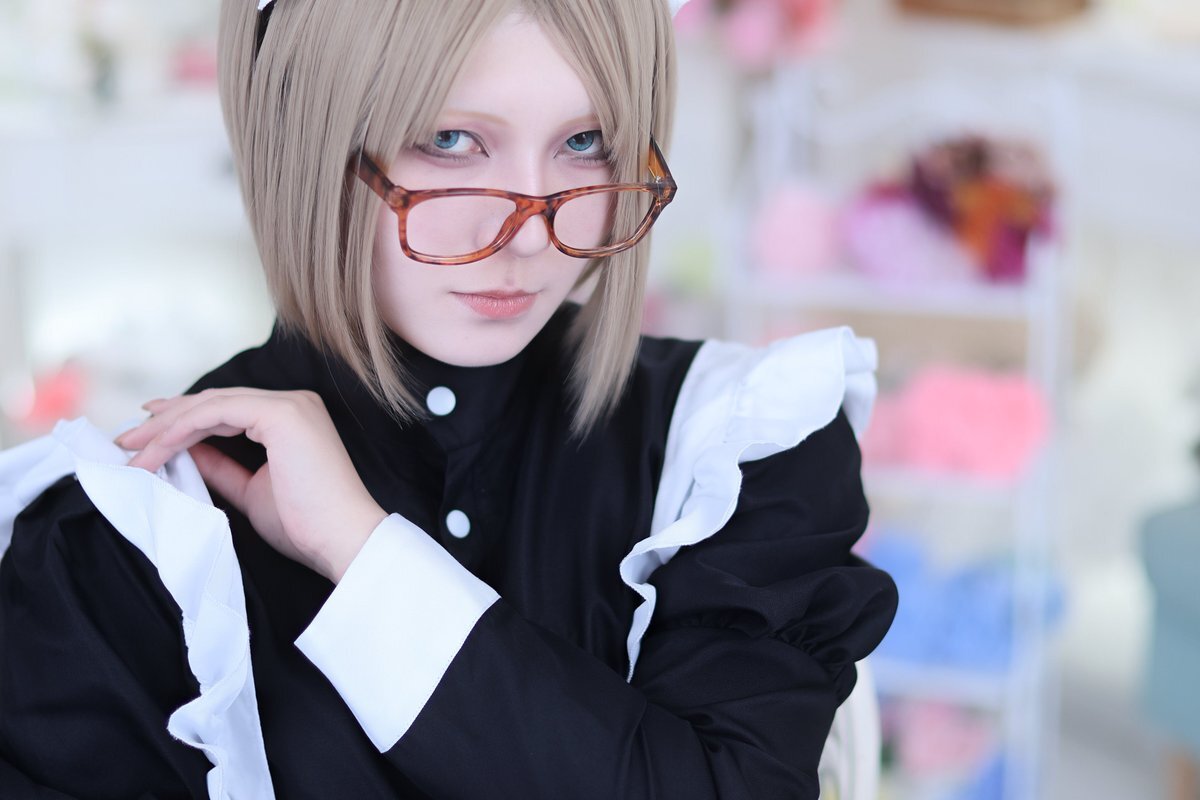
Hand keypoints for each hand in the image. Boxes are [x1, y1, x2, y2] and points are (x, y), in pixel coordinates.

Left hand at [116, 388, 387, 582]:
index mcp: (292, 419)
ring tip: (134, 447)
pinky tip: (159, 446)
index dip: (183, 418)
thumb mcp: (252, 491)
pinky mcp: (281, 414)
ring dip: (167, 425)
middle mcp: (294, 403)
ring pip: (212, 403)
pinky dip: (183, 427)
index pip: (227, 409)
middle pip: (214, 402)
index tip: (148, 434)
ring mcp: (289, 405)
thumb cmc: (306, 524)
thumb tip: (186, 454)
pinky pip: (218, 412)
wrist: (341, 539)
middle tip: (128, 440)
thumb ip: (222, 468)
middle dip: (166, 419)